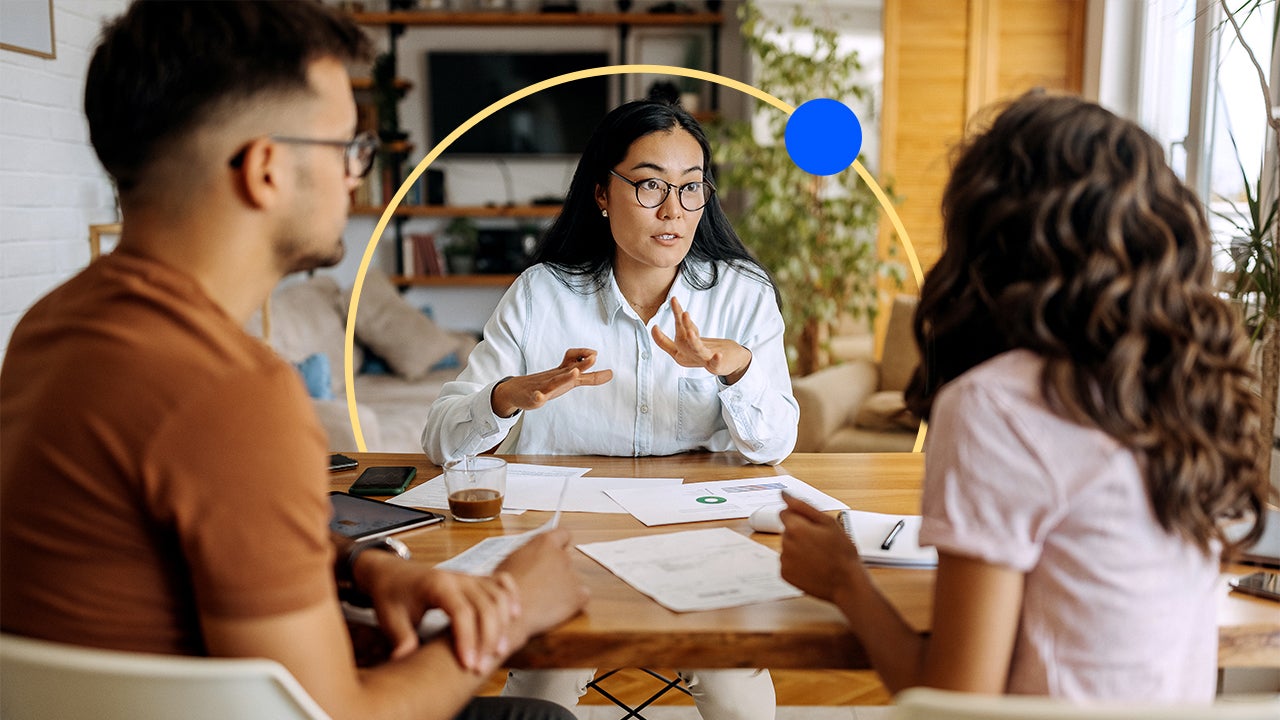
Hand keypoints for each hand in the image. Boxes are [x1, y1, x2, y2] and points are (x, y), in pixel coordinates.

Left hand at [355, 551, 520, 672]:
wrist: (392, 573)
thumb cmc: (392, 596)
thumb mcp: (389, 618)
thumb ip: (400, 638)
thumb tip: (404, 659)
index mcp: (436, 585)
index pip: (461, 612)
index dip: (467, 639)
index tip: (467, 664)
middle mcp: (457, 577)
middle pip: (485, 605)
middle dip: (488, 638)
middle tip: (481, 667)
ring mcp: (468, 576)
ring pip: (498, 596)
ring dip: (503, 624)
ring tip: (499, 651)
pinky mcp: (474, 579)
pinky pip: (501, 582)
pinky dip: (512, 597)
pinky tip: (514, 616)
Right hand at [490, 348, 612, 417]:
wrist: (517, 390)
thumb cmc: (547, 383)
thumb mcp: (569, 379)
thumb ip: (590, 377)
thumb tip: (611, 373)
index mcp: (564, 373)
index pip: (575, 361)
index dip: (586, 357)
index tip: (596, 354)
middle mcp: (556, 377)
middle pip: (570, 368)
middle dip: (583, 363)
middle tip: (594, 356)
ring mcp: (544, 386)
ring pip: (555, 381)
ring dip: (565, 377)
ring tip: (575, 372)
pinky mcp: (534, 397)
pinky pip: (536, 397)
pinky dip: (538, 396)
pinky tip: (540, 397)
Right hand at [495, 528, 588, 643]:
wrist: (510, 612)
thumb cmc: (502, 589)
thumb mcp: (509, 561)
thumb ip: (526, 556)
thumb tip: (529, 560)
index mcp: (544, 543)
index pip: (563, 534)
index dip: (561, 542)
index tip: (558, 549)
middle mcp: (562, 556)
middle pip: (565, 559)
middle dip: (556, 570)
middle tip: (541, 583)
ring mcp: (572, 575)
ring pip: (572, 579)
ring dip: (562, 586)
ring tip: (543, 599)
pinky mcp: (578, 596)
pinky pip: (581, 596)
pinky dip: (572, 602)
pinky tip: (555, 608)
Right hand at [651, 297, 751, 383]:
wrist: (728, 361)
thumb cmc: (706, 350)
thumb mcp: (689, 339)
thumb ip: (682, 328)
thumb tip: (661, 322)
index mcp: (680, 353)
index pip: (668, 343)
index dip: (659, 337)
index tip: (654, 326)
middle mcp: (690, 356)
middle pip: (683, 341)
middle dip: (683, 326)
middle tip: (683, 313)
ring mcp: (703, 360)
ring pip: (697, 349)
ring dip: (693, 341)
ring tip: (691, 332)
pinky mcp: (716, 365)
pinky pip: (715, 363)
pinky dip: (716, 359)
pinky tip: (717, 355)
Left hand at [779, 493, 862, 603]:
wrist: (846, 583)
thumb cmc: (842, 553)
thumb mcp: (828, 523)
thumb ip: (802, 506)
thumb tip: (785, 495)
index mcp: (795, 528)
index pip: (785, 513)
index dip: (800, 518)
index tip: (812, 527)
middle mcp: (786, 544)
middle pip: (787, 531)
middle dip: (800, 533)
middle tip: (820, 543)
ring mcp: (784, 560)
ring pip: (787, 546)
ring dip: (798, 548)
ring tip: (818, 557)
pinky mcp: (785, 574)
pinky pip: (788, 562)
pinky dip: (797, 563)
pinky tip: (812, 566)